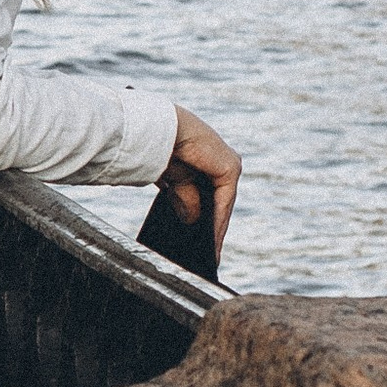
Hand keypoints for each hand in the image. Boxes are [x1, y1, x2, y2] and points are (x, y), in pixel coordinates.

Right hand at [165, 109, 240, 257]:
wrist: (157, 130)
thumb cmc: (157, 147)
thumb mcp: (172, 180)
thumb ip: (185, 197)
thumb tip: (192, 219)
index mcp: (204, 155)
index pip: (209, 192)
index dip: (205, 217)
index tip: (199, 241)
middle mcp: (219, 157)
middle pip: (217, 200)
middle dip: (209, 226)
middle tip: (202, 255)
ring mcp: (227, 162)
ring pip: (222, 204)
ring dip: (214, 228)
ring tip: (205, 256)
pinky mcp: (230, 168)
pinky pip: (224, 204)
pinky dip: (217, 224)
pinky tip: (210, 246)